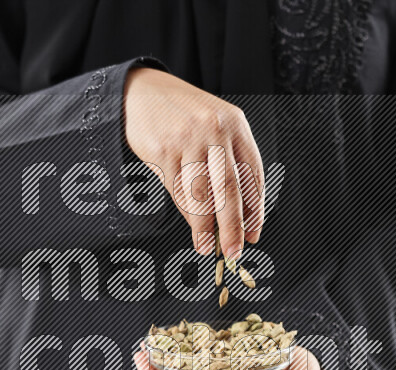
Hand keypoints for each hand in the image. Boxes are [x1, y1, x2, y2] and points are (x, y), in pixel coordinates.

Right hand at [124, 68, 264, 258]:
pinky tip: (192, 226)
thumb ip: (229, 162)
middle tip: (234, 250)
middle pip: (229, 189)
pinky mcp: (162, 150)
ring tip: (208, 247)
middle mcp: (214, 129)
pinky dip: (185, 212)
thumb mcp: (214, 127)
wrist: (141, 92)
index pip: (253, 174)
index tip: (253, 234)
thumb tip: (241, 214)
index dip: (255, 209)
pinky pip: (178, 190)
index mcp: (235, 124)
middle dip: (233, 226)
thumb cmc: (182, 115)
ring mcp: (187, 139)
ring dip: (205, 227)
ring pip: (201, 195)